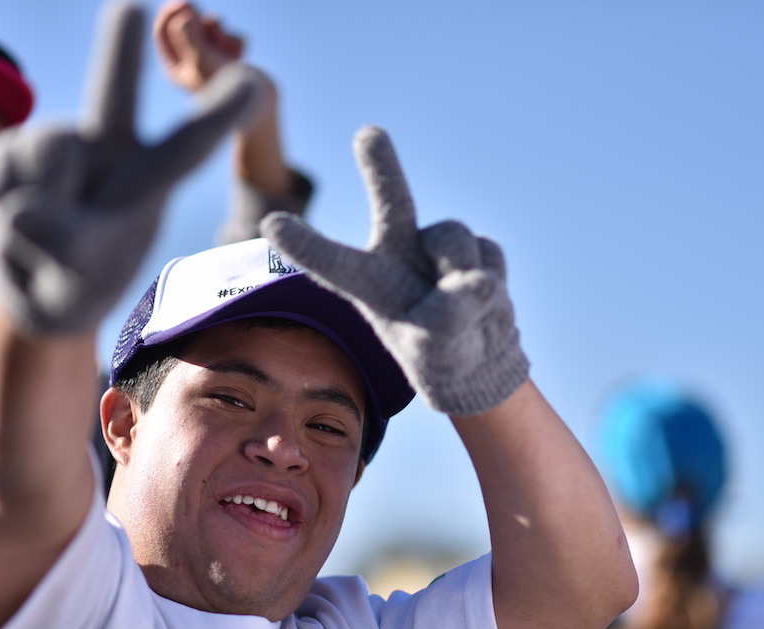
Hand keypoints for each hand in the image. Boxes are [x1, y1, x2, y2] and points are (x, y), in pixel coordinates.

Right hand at [0, 1, 262, 335]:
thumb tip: (24, 206)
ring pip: (46, 158)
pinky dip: (1, 208)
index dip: (217, 114)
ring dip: (39, 207)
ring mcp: (58, 146)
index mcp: (150, 180)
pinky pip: (1, 171)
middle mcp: (108, 149)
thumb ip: (66, 243)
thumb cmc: (81, 281)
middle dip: (120, 51)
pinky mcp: (10, 150)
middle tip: (130, 7)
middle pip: (112, 94)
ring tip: (44, 235)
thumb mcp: (84, 278)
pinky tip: (14, 223)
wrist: (39, 287)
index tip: (251, 81)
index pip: (187, 146)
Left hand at [153, 1, 247, 92]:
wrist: (259, 104)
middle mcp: (191, 64)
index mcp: (175, 69)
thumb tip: (182, 13)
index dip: (171, 14)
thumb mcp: (200, 59)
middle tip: (202, 11)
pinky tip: (240, 55)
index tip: (184, 3)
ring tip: (227, 46)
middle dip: (198, 20)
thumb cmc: (225, 87)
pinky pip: (230, 37)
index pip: (163, 33)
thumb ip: (188, 34)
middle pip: (185, 27)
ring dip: (219, 31)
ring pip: (210, 29)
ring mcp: (211, 60)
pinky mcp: (231, 59)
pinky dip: (236, 42)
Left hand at [261, 126, 528, 415]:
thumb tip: (475, 280)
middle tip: (368, 134)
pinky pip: (488, 253)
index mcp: (370, 285)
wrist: (478, 359)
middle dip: (383, 168)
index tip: (270, 224)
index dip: (306, 245)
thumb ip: (450, 316)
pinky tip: (484, 301)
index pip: (334, 263)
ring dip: (464, 272)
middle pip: (392, 203)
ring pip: (454, 239)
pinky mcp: (474, 246)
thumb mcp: (437, 349)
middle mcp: (399, 254)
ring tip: (465, 311)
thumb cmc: (441, 356)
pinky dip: (493, 281)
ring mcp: (436, 247)